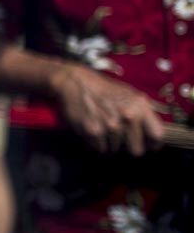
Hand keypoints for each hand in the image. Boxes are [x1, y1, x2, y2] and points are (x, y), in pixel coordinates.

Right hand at [49, 63, 165, 155]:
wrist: (75, 82)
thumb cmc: (104, 89)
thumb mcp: (130, 94)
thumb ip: (143, 112)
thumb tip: (154, 134)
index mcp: (140, 106)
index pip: (157, 136)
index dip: (152, 144)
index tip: (147, 145)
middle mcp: (128, 117)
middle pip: (136, 150)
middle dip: (128, 147)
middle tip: (121, 140)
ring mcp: (110, 125)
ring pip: (115, 150)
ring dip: (109, 143)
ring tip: (103, 128)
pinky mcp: (93, 131)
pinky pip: (99, 148)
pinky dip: (96, 143)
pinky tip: (93, 129)